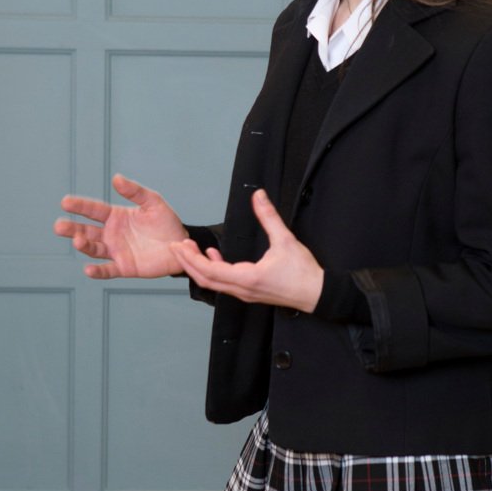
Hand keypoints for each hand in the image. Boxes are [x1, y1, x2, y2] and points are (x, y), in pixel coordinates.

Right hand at [54, 174, 187, 278]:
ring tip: (78, 241)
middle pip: (87, 231)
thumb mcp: (153, 202)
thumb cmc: (166, 222)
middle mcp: (112, 234)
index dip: (80, 206)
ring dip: (84, 246)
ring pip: (94, 249)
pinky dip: (97, 272)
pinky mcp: (124, 267)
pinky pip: (107, 270)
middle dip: (72, 228)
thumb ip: (135, 191)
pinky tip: (88, 270)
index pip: (94, 210)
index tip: (65, 202)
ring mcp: (116, 251)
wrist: (180, 245)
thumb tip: (116, 178)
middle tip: (59, 226)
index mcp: (117, 216)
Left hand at [170, 189, 323, 312]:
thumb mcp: (286, 240)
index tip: (180, 245)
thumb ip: (269, 216)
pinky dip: (213, 270)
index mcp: (248, 278)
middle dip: (188, 263)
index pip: (211, 271)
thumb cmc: (302, 273)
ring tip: (188, 250)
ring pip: (214, 283)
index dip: (192, 258)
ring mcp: (246, 293)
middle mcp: (243, 289)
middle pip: (205, 279)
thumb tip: (259, 196)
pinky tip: (213, 256)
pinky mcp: (250, 292)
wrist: (316, 294)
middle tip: (175, 246)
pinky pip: (224, 283)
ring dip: (199, 267)